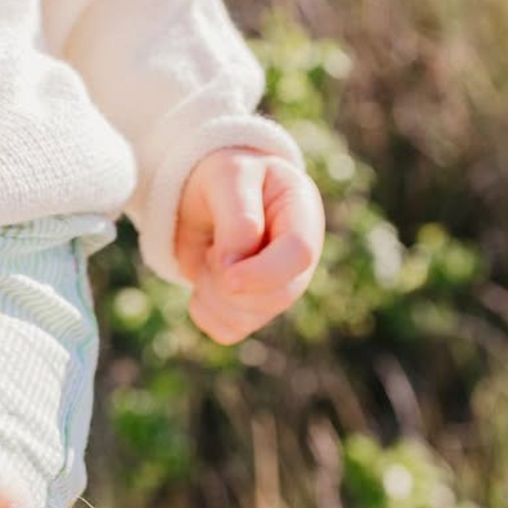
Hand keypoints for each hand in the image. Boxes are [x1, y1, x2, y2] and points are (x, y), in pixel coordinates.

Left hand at [174, 145, 324, 343]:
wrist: (206, 192)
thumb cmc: (224, 176)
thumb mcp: (228, 177)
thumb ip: (237, 218)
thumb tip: (234, 268)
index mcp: (302, 214)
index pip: (299, 254)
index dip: (262, 272)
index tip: (226, 275)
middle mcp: (297, 259)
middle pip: (277, 295)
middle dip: (231, 282)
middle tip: (209, 251)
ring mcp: (277, 287)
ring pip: (248, 317)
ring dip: (213, 293)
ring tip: (209, 255)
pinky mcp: (252, 308)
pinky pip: (227, 330)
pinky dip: (205, 310)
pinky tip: (206, 279)